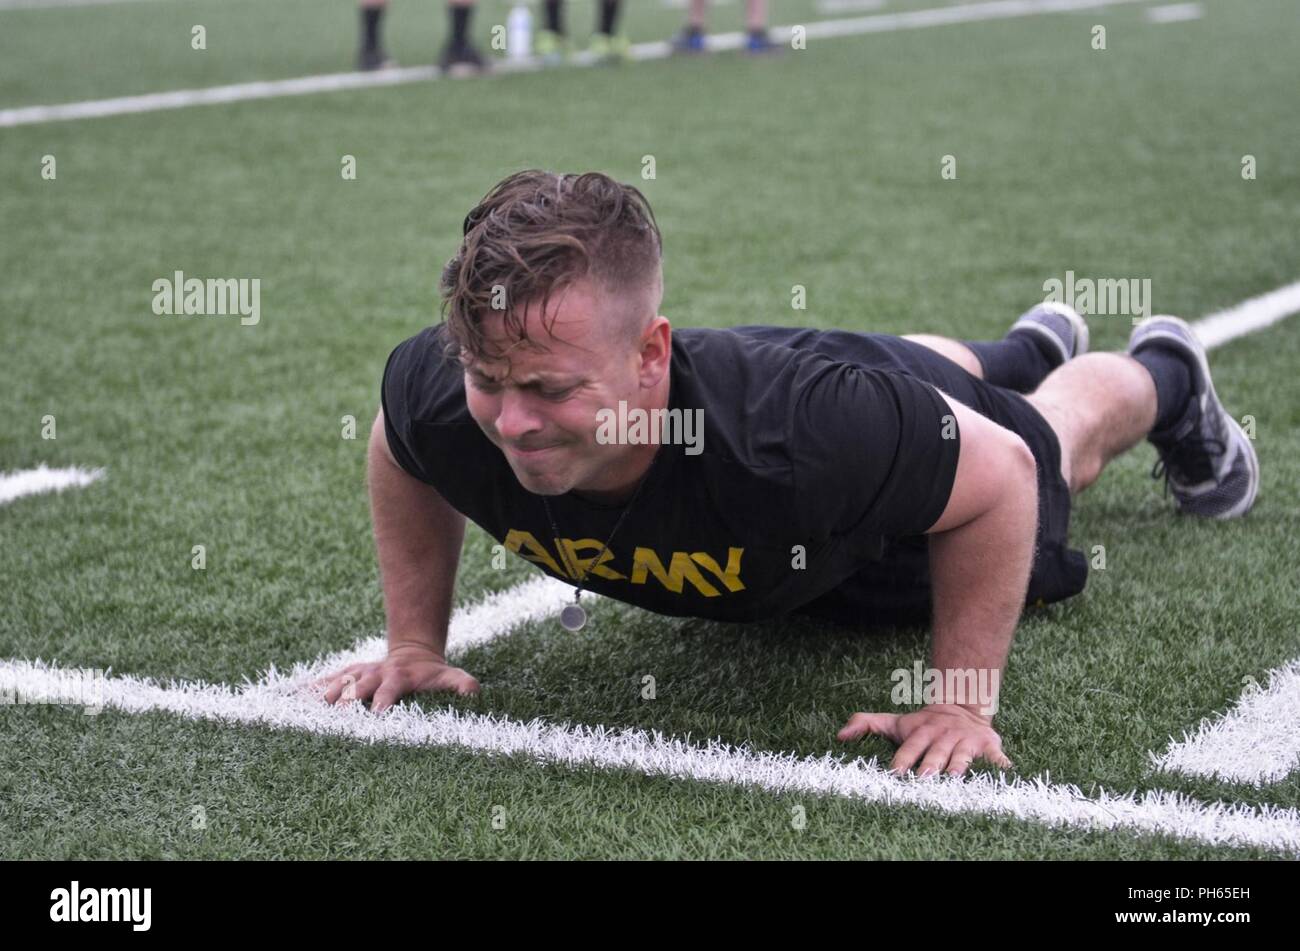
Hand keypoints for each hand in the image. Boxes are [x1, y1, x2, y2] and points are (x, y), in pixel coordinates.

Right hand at [315, 643, 479, 713]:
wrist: (413, 653)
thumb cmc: (431, 673)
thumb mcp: (447, 675)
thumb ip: (460, 682)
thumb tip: (474, 690)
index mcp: (397, 677)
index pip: (390, 689)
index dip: (384, 700)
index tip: (378, 713)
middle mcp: (375, 674)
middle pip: (359, 685)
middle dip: (347, 698)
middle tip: (336, 711)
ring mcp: (359, 673)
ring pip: (339, 681)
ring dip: (325, 692)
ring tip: (309, 705)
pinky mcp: (348, 674)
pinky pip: (327, 680)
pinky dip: (310, 688)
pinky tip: (292, 696)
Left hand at [837, 704, 1011, 777]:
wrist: (961, 708)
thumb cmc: (923, 725)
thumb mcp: (895, 722)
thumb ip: (866, 724)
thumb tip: (839, 735)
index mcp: (921, 732)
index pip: (909, 747)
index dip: (902, 759)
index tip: (894, 774)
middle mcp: (943, 736)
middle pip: (936, 752)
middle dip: (930, 764)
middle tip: (924, 779)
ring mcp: (966, 741)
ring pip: (962, 755)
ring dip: (959, 766)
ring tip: (954, 778)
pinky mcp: (989, 746)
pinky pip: (995, 756)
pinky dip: (1000, 764)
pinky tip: (1004, 773)